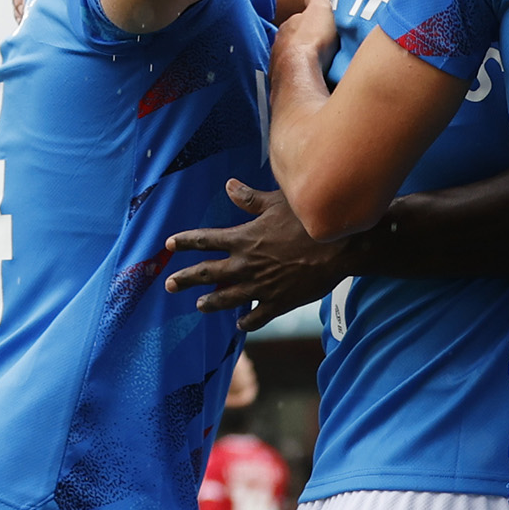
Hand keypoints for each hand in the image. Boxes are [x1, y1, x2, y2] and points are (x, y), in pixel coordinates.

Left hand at [165, 179, 349, 322]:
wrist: (340, 248)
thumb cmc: (309, 221)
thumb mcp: (277, 203)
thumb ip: (250, 199)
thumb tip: (229, 185)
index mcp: (242, 239)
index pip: (204, 240)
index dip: (184, 241)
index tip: (169, 244)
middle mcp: (245, 264)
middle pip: (205, 273)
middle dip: (184, 278)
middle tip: (169, 285)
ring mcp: (260, 286)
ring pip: (226, 298)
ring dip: (210, 302)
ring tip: (199, 305)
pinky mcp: (278, 302)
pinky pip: (256, 317)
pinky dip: (246, 321)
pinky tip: (240, 324)